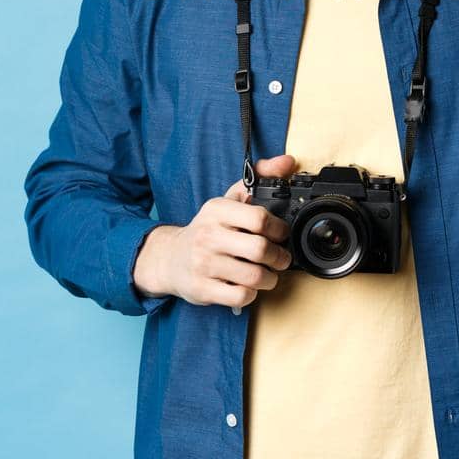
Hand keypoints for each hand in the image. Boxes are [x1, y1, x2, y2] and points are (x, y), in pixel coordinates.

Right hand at [132, 154, 296, 308]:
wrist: (170, 258)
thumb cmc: (208, 229)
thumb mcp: (228, 200)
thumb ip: (259, 178)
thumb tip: (287, 162)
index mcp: (217, 210)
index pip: (259, 218)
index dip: (279, 229)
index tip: (282, 234)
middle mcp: (208, 235)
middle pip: (260, 249)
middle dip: (279, 257)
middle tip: (281, 258)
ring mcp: (204, 264)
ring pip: (253, 276)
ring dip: (269, 278)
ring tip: (268, 274)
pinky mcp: (202, 289)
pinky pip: (240, 296)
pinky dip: (251, 294)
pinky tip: (248, 286)